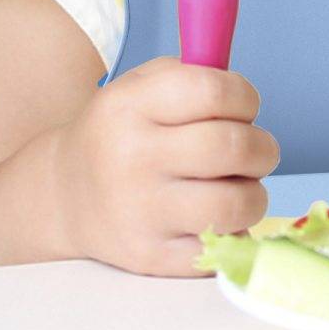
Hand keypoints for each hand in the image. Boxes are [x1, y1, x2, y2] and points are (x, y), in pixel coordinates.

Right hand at [48, 56, 279, 276]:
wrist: (65, 194)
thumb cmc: (122, 132)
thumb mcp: (142, 86)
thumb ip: (196, 73)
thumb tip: (247, 89)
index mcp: (131, 106)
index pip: (214, 91)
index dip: (245, 97)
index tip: (246, 107)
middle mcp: (132, 158)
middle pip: (232, 147)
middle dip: (263, 147)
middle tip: (257, 151)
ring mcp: (140, 212)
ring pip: (234, 203)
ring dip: (255, 194)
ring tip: (241, 186)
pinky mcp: (150, 257)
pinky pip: (219, 248)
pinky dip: (232, 233)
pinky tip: (217, 218)